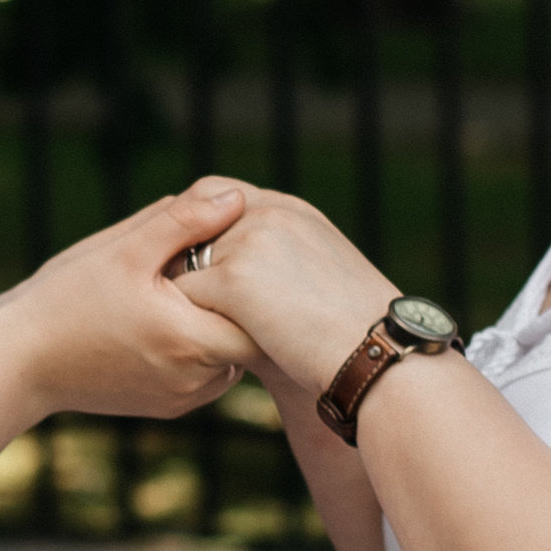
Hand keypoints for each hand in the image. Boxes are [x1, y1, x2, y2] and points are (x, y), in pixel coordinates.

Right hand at [0, 182, 258, 422]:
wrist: (15, 362)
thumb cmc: (64, 300)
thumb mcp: (123, 250)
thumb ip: (184, 221)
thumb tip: (237, 198)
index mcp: (190, 340)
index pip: (263, 319)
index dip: (262, 286)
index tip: (252, 255)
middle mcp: (194, 380)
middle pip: (250, 339)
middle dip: (242, 302)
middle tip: (233, 263)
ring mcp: (181, 399)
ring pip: (229, 357)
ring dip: (220, 325)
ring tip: (199, 287)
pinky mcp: (166, 407)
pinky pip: (204, 375)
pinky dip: (199, 347)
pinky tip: (177, 316)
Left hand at [158, 188, 395, 394]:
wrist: (379, 356)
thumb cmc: (352, 338)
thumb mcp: (313, 281)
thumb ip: (268, 268)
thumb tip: (217, 285)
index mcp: (290, 209)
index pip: (213, 193)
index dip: (194, 230)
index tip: (188, 266)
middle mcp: (270, 212)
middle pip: (189, 224)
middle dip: (178, 259)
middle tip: (171, 298)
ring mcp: (250, 241)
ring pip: (181, 262)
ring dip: (180, 293)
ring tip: (182, 325)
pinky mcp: (235, 278)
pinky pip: (183, 296)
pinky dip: (184, 322)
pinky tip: (197, 345)